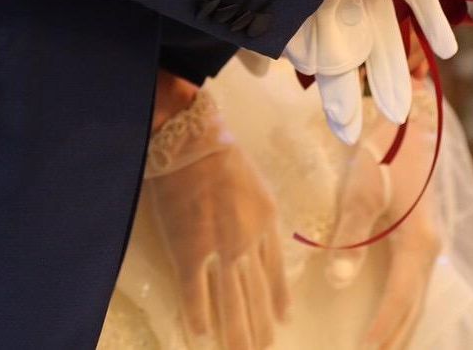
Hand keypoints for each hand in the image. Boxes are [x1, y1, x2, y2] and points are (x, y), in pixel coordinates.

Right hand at [145, 91, 288, 349]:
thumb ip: (259, 218)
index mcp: (266, 221)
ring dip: (235, 332)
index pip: (275, 271)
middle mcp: (247, 240)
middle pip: (256, 293)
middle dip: (260, 326)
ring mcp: (218, 248)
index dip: (279, 299)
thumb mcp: (255, 186)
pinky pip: (194, 293)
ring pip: (231, 301)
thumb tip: (260, 244)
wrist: (192, 142)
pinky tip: (200, 337)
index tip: (283, 321)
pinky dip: (198, 317)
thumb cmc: (222, 156)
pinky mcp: (188, 250)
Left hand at [326, 82, 440, 349]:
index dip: (380, 333)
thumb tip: (338, 283)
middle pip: (414, 310)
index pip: (399, 304)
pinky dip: (403, 309)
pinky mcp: (422, 236)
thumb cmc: (383, 152)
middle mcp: (430, 249)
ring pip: (417, 300)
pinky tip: (389, 318)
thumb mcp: (362, 190)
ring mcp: (429, 243)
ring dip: (400, 329)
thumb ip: (351, 237)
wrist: (409, 119)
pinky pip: (414, 285)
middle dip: (394, 341)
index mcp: (418, 244)